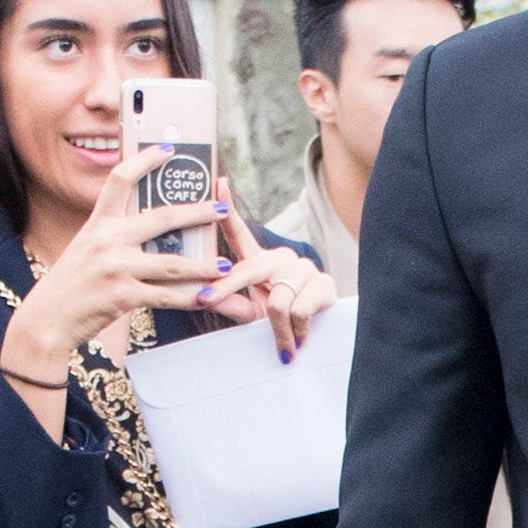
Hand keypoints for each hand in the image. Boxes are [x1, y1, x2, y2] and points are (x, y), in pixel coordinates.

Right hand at [0, 139, 226, 382]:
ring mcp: (116, 267)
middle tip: (222, 210)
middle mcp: (107, 239)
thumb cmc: (71, 285)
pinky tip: (207, 297)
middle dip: (197, 213)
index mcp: (98, 223)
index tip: (169, 149)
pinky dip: (189, 298)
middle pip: (162, 218)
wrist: (46, 319)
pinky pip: (165, 296)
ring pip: (172, 263)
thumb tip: (151, 228)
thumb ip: (114, 235)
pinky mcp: (122, 295)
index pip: (121, 179)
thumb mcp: (86, 248)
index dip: (145, 160)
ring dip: (204, 265)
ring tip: (226, 264)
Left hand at [198, 184, 335, 357]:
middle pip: (250, 269)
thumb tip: (204, 297)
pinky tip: (301, 337)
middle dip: (225, 287)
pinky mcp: (324, 283)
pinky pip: (299, 309)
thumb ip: (231, 304)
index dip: (229, 211)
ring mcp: (303, 268)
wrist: (317, 336)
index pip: (241, 235)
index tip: (218, 183)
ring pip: (277, 300)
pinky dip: (297, 330)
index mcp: (261, 263)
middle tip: (206, 301)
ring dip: (277, 329)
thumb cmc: (280, 322)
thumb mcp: (251, 314)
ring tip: (283, 343)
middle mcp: (281, 258)